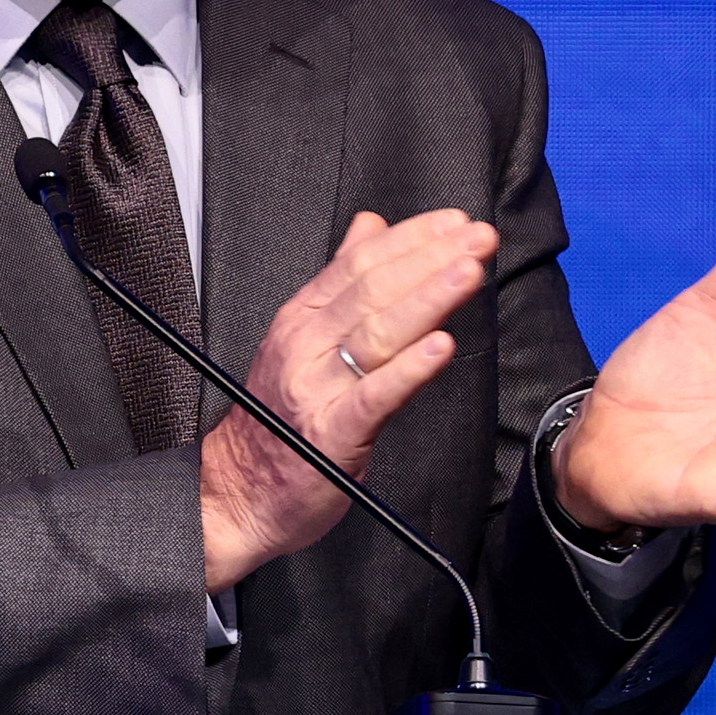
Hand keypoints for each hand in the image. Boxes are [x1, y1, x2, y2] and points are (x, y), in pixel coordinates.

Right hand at [198, 208, 496, 590]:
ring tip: (467, 274)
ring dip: (428, 298)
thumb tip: (371, 227)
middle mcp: (305, 344)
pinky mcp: (332, 433)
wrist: (235, 493)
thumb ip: (339, 280)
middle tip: (479, 238)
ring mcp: (316, 387)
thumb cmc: (277, 420)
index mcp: (301, 318)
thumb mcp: (301, 335)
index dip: (410, 238)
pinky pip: (375, 395)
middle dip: (431, 258)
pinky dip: (409, 368)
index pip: (359, 262)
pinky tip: (440, 348)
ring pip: (377, 332)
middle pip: (373, 289)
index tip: (454, 222)